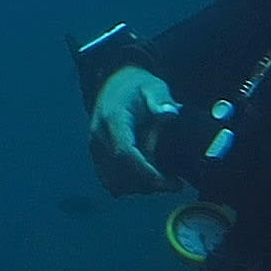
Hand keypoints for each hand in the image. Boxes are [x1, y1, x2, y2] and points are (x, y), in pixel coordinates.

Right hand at [90, 68, 184, 187]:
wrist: (114, 83)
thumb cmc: (137, 86)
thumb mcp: (153, 86)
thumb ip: (161, 99)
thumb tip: (169, 113)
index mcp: (112, 119)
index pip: (124, 153)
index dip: (146, 171)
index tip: (169, 181)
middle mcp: (99, 136)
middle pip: (120, 173)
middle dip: (148, 184)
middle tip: (175, 184)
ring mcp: (96, 148)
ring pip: (114, 182)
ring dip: (139, 187)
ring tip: (164, 182)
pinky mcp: (97, 156)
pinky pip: (109, 181)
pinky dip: (129, 186)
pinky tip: (148, 181)